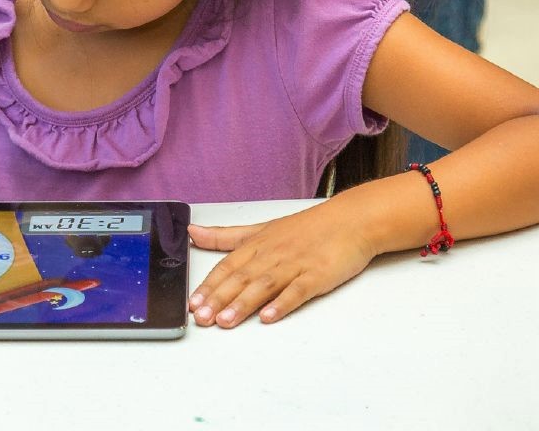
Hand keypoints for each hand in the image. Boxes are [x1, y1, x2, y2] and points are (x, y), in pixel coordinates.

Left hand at [186, 201, 377, 327]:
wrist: (351, 221)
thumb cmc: (307, 228)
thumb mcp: (261, 229)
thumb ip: (225, 236)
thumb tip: (192, 233)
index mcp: (257, 244)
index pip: (226, 266)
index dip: (209, 285)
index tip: (192, 303)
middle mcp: (272, 254)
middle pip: (241, 278)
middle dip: (218, 299)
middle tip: (201, 317)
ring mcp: (295, 264)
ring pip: (264, 285)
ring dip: (243, 304)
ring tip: (225, 321)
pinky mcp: (317, 275)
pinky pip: (298, 290)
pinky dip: (283, 303)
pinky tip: (269, 316)